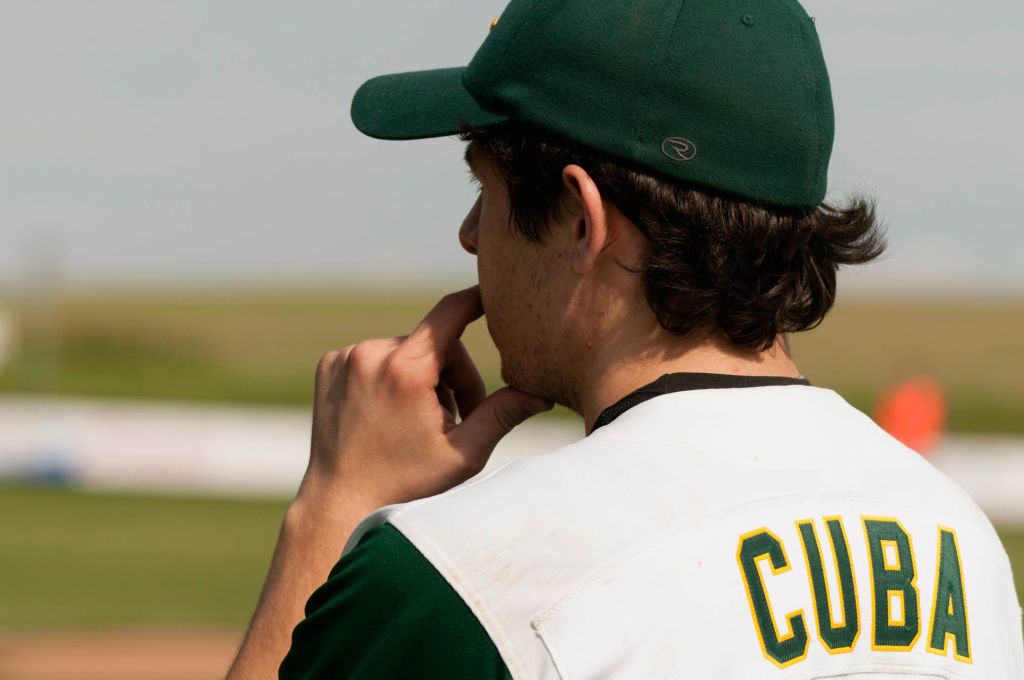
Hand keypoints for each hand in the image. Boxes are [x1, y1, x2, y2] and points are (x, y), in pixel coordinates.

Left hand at [299, 285, 552, 513]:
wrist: (339, 504)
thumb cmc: (406, 486)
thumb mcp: (464, 454)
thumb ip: (504, 414)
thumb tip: (543, 394)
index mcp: (405, 370)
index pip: (451, 312)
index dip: (477, 301)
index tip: (494, 294)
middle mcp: (370, 353)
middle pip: (434, 344)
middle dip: (452, 375)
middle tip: (455, 420)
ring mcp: (344, 358)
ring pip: (405, 350)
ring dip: (421, 377)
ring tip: (419, 424)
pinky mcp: (329, 366)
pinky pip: (374, 357)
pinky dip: (389, 378)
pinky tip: (388, 415)